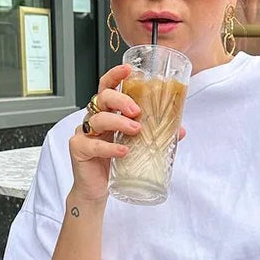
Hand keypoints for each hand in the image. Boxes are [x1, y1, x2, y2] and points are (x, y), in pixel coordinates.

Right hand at [68, 63, 140, 204]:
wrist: (97, 190)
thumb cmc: (114, 164)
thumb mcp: (136, 146)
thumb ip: (154, 136)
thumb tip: (180, 130)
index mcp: (107, 113)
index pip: (107, 87)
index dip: (116, 76)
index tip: (129, 70)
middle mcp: (94, 119)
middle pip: (102, 98)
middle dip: (121, 100)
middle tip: (137, 111)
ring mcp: (84, 133)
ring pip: (98, 119)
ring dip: (119, 122)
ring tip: (136, 130)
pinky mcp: (78, 148)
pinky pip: (93, 144)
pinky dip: (110, 147)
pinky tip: (123, 151)